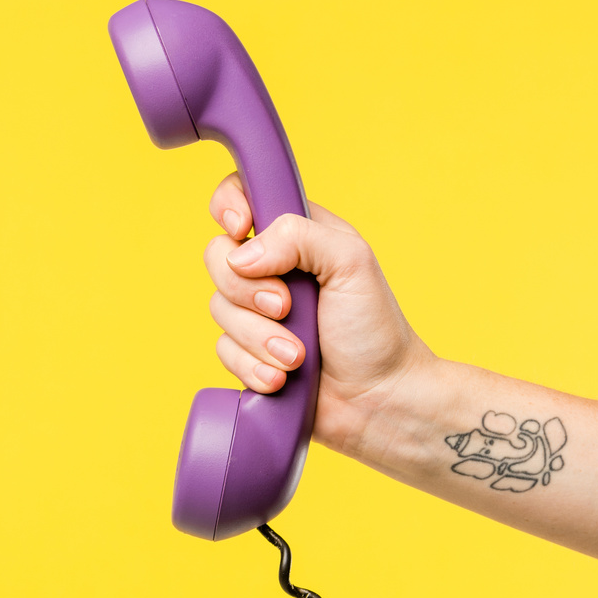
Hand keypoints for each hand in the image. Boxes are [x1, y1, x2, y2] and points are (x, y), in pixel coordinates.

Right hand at [204, 173, 435, 456]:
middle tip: (288, 308)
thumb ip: (298, 237)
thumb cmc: (375, 330)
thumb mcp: (351, 262)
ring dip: (259, 337)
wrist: (381, 401)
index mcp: (295, 235)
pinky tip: (282, 378)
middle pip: (216, 256)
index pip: (240, 195)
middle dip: (248, 290)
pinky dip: (253, 366)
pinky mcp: (247, 352)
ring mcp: (255, 313)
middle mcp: (270, 269)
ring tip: (297, 356)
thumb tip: (241, 255)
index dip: (229, 207)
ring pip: (218, 308)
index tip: (242, 229)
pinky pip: (223, 351)